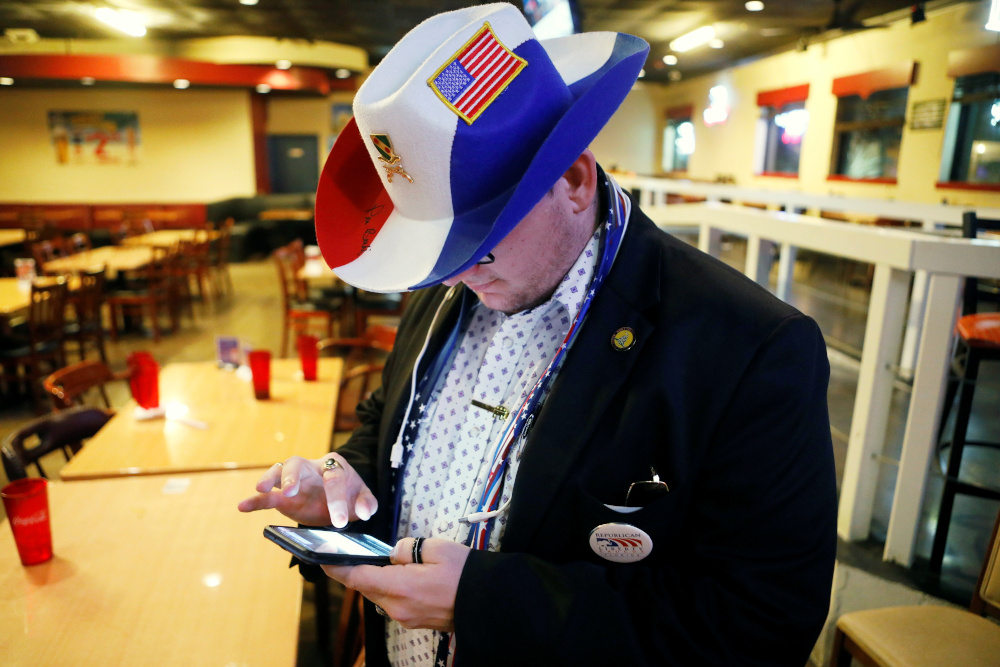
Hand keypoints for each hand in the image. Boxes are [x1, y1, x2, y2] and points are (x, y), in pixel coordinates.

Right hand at [237, 454, 377, 527]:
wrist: (338, 498)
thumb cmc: (350, 494)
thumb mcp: (362, 498)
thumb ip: (367, 504)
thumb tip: (365, 513)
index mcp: (334, 465)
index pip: (334, 477)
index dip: (337, 499)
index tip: (340, 522)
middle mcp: (311, 468)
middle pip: (298, 463)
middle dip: (293, 476)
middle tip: (291, 491)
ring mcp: (295, 481)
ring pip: (279, 471)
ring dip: (271, 480)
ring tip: (262, 489)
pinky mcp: (283, 497)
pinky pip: (267, 497)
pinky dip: (255, 500)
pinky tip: (242, 506)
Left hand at [322, 537, 470, 631]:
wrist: (490, 603)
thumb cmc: (467, 574)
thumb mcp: (437, 548)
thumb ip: (407, 548)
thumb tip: (393, 553)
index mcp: (400, 587)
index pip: (357, 577)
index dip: (337, 567)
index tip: (322, 558)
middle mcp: (398, 607)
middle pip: (365, 588)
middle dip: (356, 571)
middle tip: (349, 554)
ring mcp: (406, 617)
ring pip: (378, 596)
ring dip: (374, 580)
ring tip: (376, 562)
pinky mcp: (415, 621)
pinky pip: (392, 603)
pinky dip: (388, 589)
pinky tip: (397, 576)